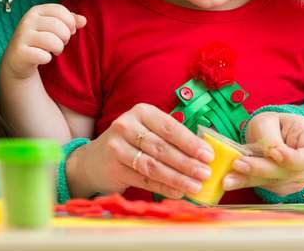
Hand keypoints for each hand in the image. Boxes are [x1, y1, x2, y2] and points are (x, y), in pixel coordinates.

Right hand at [0, 4, 85, 79]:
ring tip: (55, 51)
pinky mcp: (20, 52)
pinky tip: (44, 58)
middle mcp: (27, 21)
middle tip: (62, 43)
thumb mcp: (53, 27)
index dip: (70, 21)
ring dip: (58, 48)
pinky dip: (47, 59)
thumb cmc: (40, 40)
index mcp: (36, 11)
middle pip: (58, 26)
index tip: (71, 30)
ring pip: (52, 41)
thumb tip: (84, 20)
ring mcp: (22, 36)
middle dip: (66, 37)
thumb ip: (70, 21)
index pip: (60, 10)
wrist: (17, 59)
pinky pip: (43, 56)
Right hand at [65, 103, 214, 199]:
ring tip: (196, 186)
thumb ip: (171, 137)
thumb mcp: (148, 130)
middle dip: (187, 162)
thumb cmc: (131, 143)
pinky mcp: (114, 167)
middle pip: (162, 147)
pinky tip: (178, 192)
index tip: (209, 155)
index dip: (191, 143)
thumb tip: (204, 152)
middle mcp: (127, 126)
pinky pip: (144, 179)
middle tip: (206, 173)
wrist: (94, 160)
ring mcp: (117, 147)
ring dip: (178, 177)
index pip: (170, 128)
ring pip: (153, 165)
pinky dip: (164, 187)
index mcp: (141, 111)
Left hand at [223, 112, 303, 195]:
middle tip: (238, 164)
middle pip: (290, 173)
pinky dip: (249, 182)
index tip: (273, 153)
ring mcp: (299, 179)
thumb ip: (271, 139)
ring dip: (251, 179)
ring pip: (276, 183)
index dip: (293, 159)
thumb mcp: (269, 122)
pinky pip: (268, 187)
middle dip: (262, 169)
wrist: (271, 133)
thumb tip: (271, 155)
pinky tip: (233, 179)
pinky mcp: (284, 187)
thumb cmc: (273, 124)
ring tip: (229, 176)